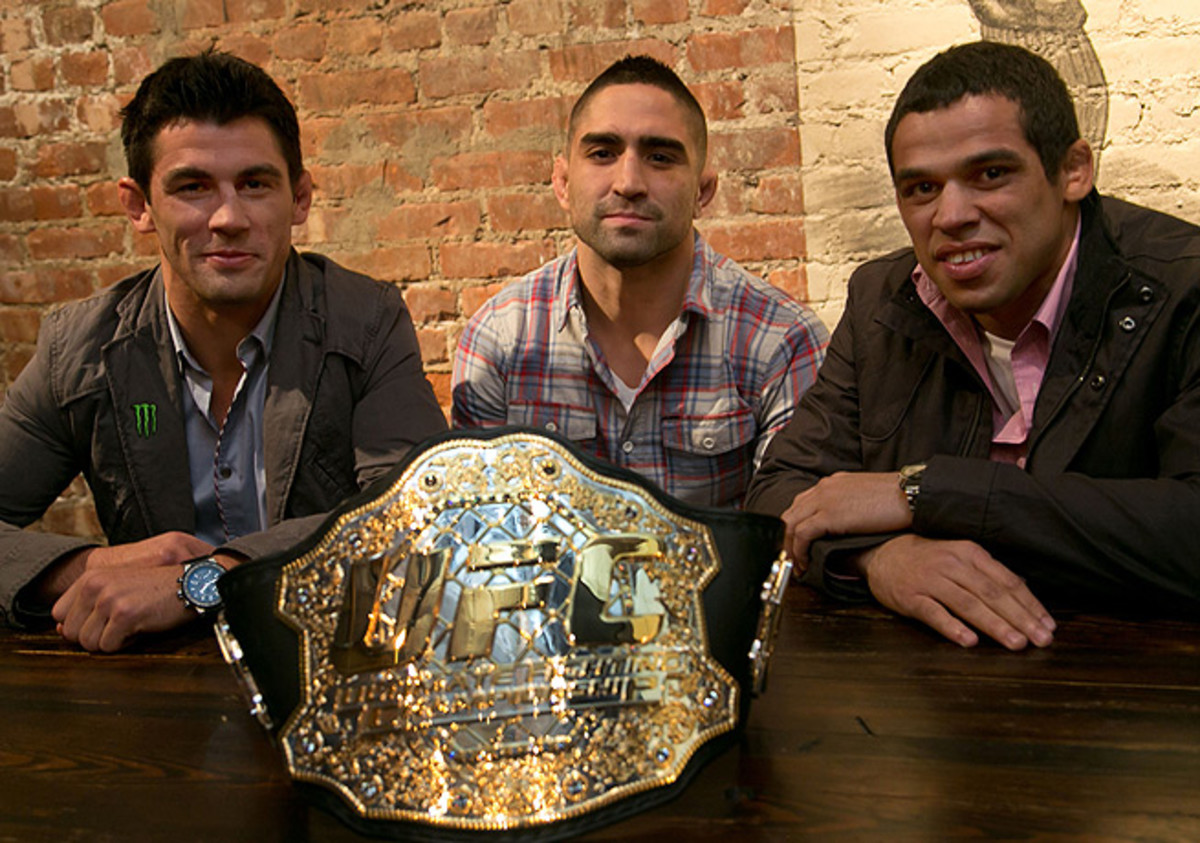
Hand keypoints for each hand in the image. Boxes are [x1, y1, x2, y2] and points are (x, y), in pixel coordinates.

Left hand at [49, 532, 216, 651]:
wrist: (192, 583)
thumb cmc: (158, 587)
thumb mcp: (117, 588)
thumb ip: (86, 605)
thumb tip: (60, 631)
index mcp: (90, 577)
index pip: (58, 614)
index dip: (79, 625)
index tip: (101, 622)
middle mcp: (95, 586)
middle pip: (71, 633)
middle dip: (95, 636)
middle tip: (119, 625)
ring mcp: (109, 600)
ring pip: (88, 643)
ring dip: (111, 641)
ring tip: (131, 626)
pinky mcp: (125, 615)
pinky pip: (109, 647)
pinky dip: (126, 644)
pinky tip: (141, 629)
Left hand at [780, 472, 911, 570]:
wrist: (911, 495)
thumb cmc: (898, 499)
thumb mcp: (867, 498)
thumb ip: (850, 507)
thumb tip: (846, 527)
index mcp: (833, 483)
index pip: (802, 504)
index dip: (796, 527)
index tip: (798, 544)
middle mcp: (824, 488)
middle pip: (791, 514)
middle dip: (787, 539)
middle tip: (791, 559)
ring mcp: (824, 500)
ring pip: (791, 524)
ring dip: (790, 548)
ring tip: (796, 566)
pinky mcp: (829, 515)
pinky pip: (802, 534)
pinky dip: (799, 551)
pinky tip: (805, 563)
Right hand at [859, 534, 1055, 649]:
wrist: (881, 552)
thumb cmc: (926, 559)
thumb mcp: (959, 556)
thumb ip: (987, 574)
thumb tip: (1023, 593)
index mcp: (969, 553)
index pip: (1007, 581)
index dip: (1030, 604)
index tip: (1048, 625)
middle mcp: (952, 565)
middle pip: (992, 594)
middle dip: (1020, 618)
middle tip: (1041, 640)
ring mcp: (930, 580)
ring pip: (968, 604)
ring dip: (995, 625)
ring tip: (1015, 643)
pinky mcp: (910, 597)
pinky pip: (934, 613)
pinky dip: (952, 627)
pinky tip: (969, 641)